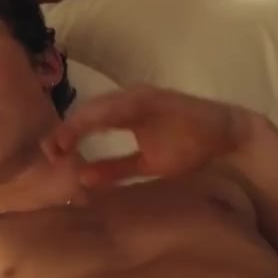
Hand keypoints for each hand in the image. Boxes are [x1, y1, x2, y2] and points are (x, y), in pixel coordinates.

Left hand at [42, 84, 255, 187]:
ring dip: (84, 121)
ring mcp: (145, 97)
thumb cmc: (187, 149)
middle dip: (68, 129)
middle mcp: (129, 101)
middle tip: (49, 149)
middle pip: (90, 112)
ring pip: (105, 106)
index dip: (67, 137)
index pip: (87, 124)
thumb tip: (82, 180)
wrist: (227, 140)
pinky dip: (113, 111)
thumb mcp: (144, 165)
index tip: (50, 155)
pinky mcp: (162, 98)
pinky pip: (132, 103)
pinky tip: (96, 121)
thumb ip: (114, 169)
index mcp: (122, 115)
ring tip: (65, 138)